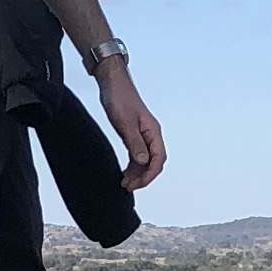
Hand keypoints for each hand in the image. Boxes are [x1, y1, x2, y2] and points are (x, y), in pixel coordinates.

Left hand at [98, 62, 165, 191]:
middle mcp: (151, 135)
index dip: (149, 175)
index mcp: (153, 132)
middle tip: (128, 187)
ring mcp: (143, 135)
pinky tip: (124, 172)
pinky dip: (132, 166)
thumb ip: (135, 143)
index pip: (158, 159)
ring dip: (137, 173)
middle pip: (153, 163)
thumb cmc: (120, 99)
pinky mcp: (134, 134)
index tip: (137, 185)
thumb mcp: (125, 123)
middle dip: (143, 177)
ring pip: (145, 161)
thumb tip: (144, 162)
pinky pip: (137, 155)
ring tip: (124, 183)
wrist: (113, 84)